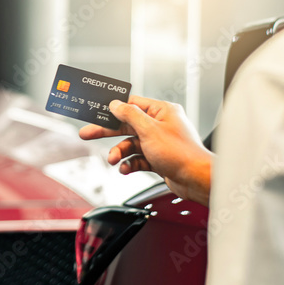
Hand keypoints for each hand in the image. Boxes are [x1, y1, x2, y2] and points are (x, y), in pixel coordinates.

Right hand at [79, 95, 212, 206]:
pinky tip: (126, 168)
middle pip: (127, 125)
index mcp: (162, 111)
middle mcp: (160, 125)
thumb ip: (129, 115)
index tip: (97, 111)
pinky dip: (130, 163)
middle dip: (108, 132)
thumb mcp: (149, 130)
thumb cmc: (181, 153)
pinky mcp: (158, 159)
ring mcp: (159, 142)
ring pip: (131, 144)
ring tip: (113, 160)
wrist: (196, 180)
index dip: (113, 108)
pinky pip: (138, 158)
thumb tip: (116, 104)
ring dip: (120, 152)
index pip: (132, 104)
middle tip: (87, 133)